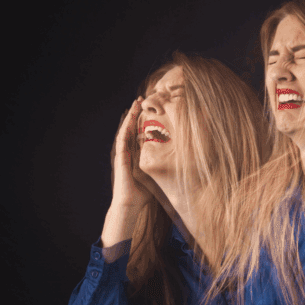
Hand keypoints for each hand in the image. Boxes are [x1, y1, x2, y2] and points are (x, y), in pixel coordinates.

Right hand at [101, 98, 152, 247]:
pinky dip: (125, 127)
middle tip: (141, 99)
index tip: (149, 109)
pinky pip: (122, 139)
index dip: (143, 121)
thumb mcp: (157, 176)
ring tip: (135, 103)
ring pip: (125, 130)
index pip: (138, 133)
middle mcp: (128, 152)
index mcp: (135, 155)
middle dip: (136, 113)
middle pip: (131, 128)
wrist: (130, 204)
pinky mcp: (120, 158)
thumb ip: (164, 168)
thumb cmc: (143, 194)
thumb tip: (183, 165)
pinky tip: (129, 118)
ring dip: (130, 116)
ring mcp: (123, 154)